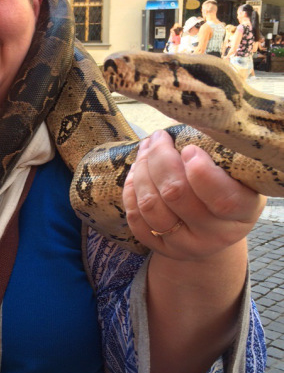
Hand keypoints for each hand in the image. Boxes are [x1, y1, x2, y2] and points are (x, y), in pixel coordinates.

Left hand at [123, 130, 265, 259]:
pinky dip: (131, 190)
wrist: (215, 226)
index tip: (189, 148)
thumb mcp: (234, 171)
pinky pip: (136, 219)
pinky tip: (136, 171)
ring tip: (145, 149)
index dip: (201, 172)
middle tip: (159, 138)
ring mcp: (185, 245)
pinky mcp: (161, 248)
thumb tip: (181, 124)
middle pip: (175, 195)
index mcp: (242, 213)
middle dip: (160, 159)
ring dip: (141, 171)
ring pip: (150, 206)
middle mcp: (215, 235)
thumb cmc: (228, 186)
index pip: (221, 198)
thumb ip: (215, 153)